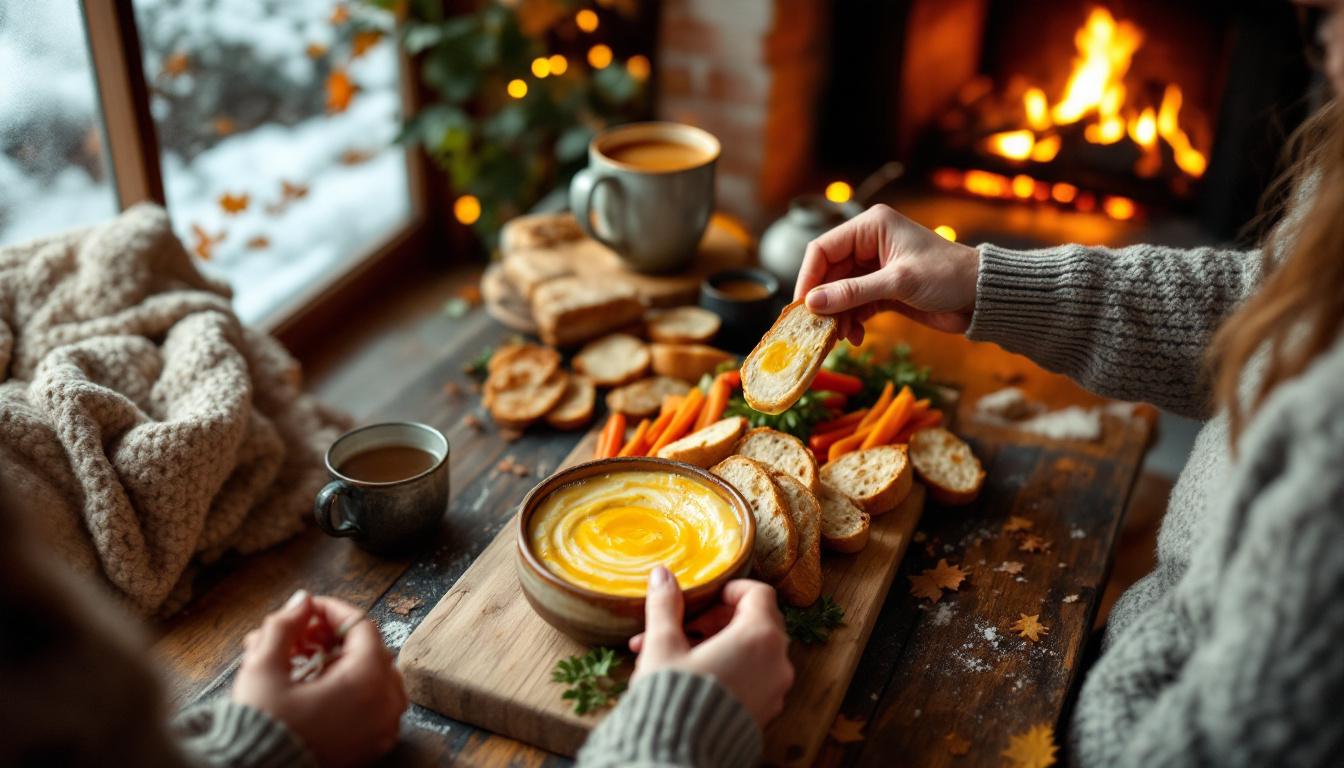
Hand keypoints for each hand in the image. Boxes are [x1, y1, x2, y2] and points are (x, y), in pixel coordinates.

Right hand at [232, 591, 407, 767]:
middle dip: (329, 637)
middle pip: (368, 649)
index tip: (305, 609)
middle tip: (294, 638)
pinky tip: (309, 685)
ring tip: (295, 661)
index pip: (361, 626)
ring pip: (370, 675)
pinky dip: (347, 688)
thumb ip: (284, 626)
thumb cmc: (261, 729)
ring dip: (336, 660)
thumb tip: (302, 600)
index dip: (331, 611)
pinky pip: (370, 703)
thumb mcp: (263, 669)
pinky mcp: (372, 745)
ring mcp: (383, 728)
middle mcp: (385, 705)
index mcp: (368, 682)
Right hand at [628, 567, 793, 728]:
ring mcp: (774, 691)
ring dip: (717, 645)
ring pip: (752, 652)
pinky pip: (752, 679)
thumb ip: (665, 605)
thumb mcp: (662, 645)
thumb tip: (662, 574)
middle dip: (717, 619)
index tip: (705, 598)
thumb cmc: (673, 697)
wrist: (676, 757)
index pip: (759, 594)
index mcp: (759, 637)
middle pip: (757, 622)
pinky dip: (728, 669)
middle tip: (685, 625)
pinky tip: (690, 677)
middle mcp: (777, 663)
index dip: (731, 590)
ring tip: (674, 653)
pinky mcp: (764, 713)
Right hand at [794, 204, 980, 344]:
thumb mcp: (898, 282)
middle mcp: (868, 244)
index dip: (807, 277)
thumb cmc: (947, 276)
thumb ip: (853, 292)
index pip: (823, 249)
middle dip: (823, 302)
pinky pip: (854, 306)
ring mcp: (874, 268)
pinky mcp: (881, 290)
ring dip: (836, 316)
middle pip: (827, 273)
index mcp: (871, 227)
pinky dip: (851, 322)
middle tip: (817, 329)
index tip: (801, 306)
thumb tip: (812, 303)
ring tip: (840, 337)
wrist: (981, 296)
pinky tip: (855, 337)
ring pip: (838, 293)